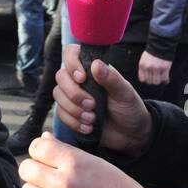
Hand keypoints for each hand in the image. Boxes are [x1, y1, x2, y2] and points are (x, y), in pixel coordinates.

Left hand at [20, 133, 148, 187]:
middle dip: (33, 172)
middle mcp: (65, 182)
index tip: (44, 159)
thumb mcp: (96, 163)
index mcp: (75, 162)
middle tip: (43, 178)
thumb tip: (44, 138)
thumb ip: (67, 151)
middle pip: (27, 169)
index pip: (37, 147)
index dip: (38, 151)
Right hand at [55, 43, 152, 157]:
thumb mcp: (124, 93)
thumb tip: (96, 64)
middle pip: (60, 76)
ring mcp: (73, 96)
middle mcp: (80, 80)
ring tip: (92, 119)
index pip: (71, 53)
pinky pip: (60, 113)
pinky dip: (73, 122)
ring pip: (58, 95)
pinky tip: (88, 127)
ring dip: (74, 109)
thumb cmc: (129, 108)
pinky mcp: (70, 113)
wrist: (130, 134)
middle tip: (92, 105)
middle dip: (74, 93)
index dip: (71, 63)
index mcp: (93, 69)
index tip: (82, 78)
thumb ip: (111, 78)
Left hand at [138, 52, 170, 85]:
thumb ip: (144, 68)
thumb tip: (145, 79)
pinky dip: (165, 80)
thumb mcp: (144, 59)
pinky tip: (166, 80)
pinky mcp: (164, 68)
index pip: (142, 79)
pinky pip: (164, 78)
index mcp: (142, 65)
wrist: (160, 45)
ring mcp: (157, 68)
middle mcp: (148, 67)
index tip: (149, 78)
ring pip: (156, 82)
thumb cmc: (152, 52)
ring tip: (160, 79)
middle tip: (155, 78)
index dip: (146, 80)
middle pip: (149, 82)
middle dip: (152, 81)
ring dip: (159, 81)